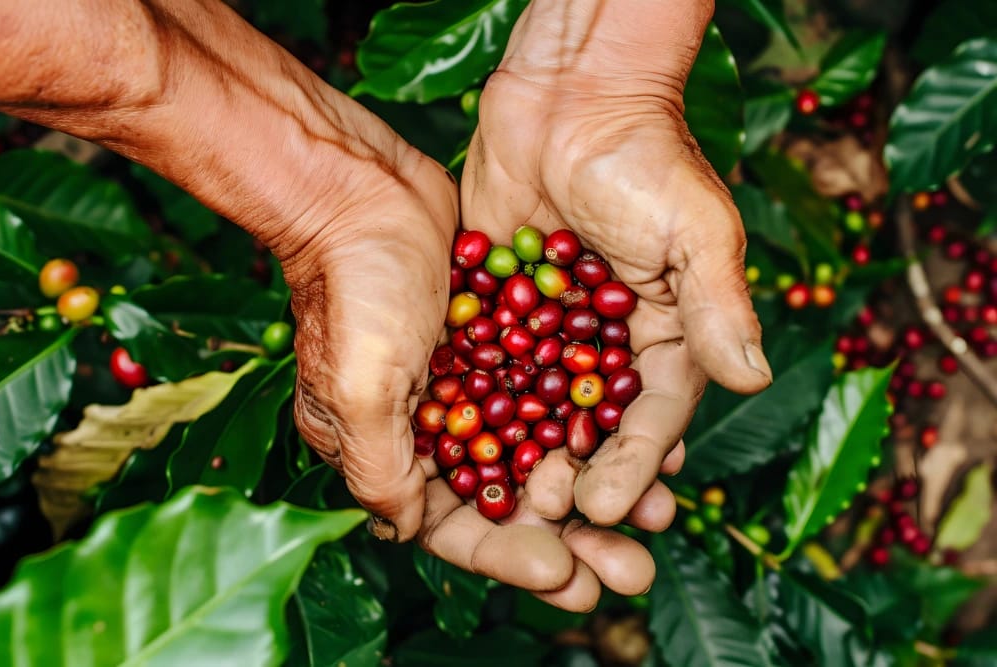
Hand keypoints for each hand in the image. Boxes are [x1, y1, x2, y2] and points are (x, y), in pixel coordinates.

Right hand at [283, 143, 659, 610]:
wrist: (365, 190)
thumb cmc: (352, 288)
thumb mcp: (359, 386)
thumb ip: (380, 469)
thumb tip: (407, 535)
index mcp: (388, 451)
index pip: (452, 526)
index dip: (509, 556)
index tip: (568, 576)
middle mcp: (432, 428)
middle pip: (509, 500)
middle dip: (571, 534)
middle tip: (631, 570)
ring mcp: (470, 386)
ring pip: (543, 452)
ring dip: (596, 484)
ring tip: (657, 513)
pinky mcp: (501, 344)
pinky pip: (558, 394)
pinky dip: (595, 418)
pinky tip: (646, 438)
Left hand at [461, 2, 772, 546]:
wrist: (570, 97)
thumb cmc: (646, 157)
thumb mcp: (695, 231)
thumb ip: (718, 306)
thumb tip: (753, 379)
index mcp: (665, 337)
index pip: (654, 416)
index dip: (635, 464)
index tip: (612, 506)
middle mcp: (606, 346)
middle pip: (593, 428)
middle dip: (580, 475)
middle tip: (555, 514)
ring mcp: (549, 332)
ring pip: (536, 410)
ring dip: (525, 456)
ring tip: (509, 498)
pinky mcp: (498, 309)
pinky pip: (487, 364)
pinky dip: (475, 402)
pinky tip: (458, 444)